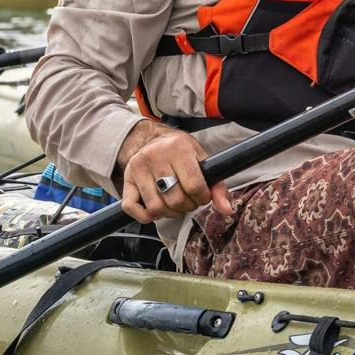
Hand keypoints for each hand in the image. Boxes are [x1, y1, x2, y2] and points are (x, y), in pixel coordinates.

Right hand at [116, 118, 234, 223]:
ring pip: (156, 207)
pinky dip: (145, 216)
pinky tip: (156, 209)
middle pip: (175, 199)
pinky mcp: (126, 180)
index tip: (202, 196)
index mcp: (178, 147)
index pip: (194, 185)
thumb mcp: (202, 159)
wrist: (151, 139)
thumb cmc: (181, 151)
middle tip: (189, 200)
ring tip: (175, 204)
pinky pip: (131, 208)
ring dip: (170, 213)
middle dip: (187, 206)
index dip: (202, 197)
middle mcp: (155, 156)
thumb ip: (217, 185)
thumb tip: (227, 209)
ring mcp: (137, 168)